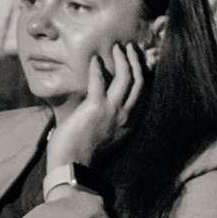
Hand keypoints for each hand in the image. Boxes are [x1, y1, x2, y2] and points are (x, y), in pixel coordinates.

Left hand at [50, 42, 146, 171]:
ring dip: (123, 59)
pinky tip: (94, 59)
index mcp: (130, 123)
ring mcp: (113, 111)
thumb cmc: (82, 155)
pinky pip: (100, 80)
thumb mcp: (105, 136)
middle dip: (137, 61)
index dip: (144, 74)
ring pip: (126, 77)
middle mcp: (127, 116)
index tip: (139, 62)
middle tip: (130, 48)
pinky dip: (97, 68)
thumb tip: (95, 105)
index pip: (144, 93)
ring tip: (118, 47)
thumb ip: (107, 119)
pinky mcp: (96, 107)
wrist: (73, 170)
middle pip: (140, 81)